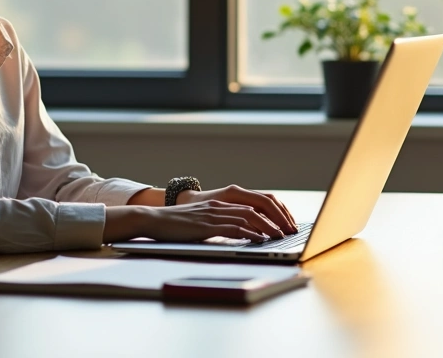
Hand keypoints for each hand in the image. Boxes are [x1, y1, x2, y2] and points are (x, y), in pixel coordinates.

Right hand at [102, 202, 285, 243]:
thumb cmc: (175, 225)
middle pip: (256, 207)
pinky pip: (234, 228)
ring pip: (249, 217)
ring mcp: (214, 214)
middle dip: (276, 219)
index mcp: (220, 203)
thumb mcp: (201, 221)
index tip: (285, 222)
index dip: (272, 212)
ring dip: (268, 227)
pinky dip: (250, 233)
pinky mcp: (207, 226)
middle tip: (289, 230)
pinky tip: (260, 239)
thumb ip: (218, 224)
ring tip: (281, 236)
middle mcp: (220, 205)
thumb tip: (239, 233)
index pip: (253, 203)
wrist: (153, 220)